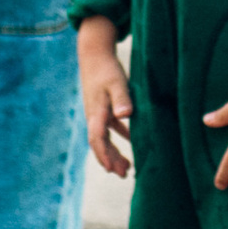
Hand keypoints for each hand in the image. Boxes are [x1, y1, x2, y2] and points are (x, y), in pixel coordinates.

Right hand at [79, 18, 133, 176]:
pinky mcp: (103, 106)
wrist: (94, 53)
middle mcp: (94, 115)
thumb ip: (122, 98)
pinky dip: (120, 136)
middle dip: (110, 160)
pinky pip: (110, 128)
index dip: (104, 155)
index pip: (97, 139)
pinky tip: (133, 142)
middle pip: (100, 143)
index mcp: (96, 112)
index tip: (111, 169)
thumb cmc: (107, 68)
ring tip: (126, 167)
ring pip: (104, 138)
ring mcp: (98, 112)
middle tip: (123, 174)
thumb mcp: (117, 82)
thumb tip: (123, 116)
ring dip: (114, 152)